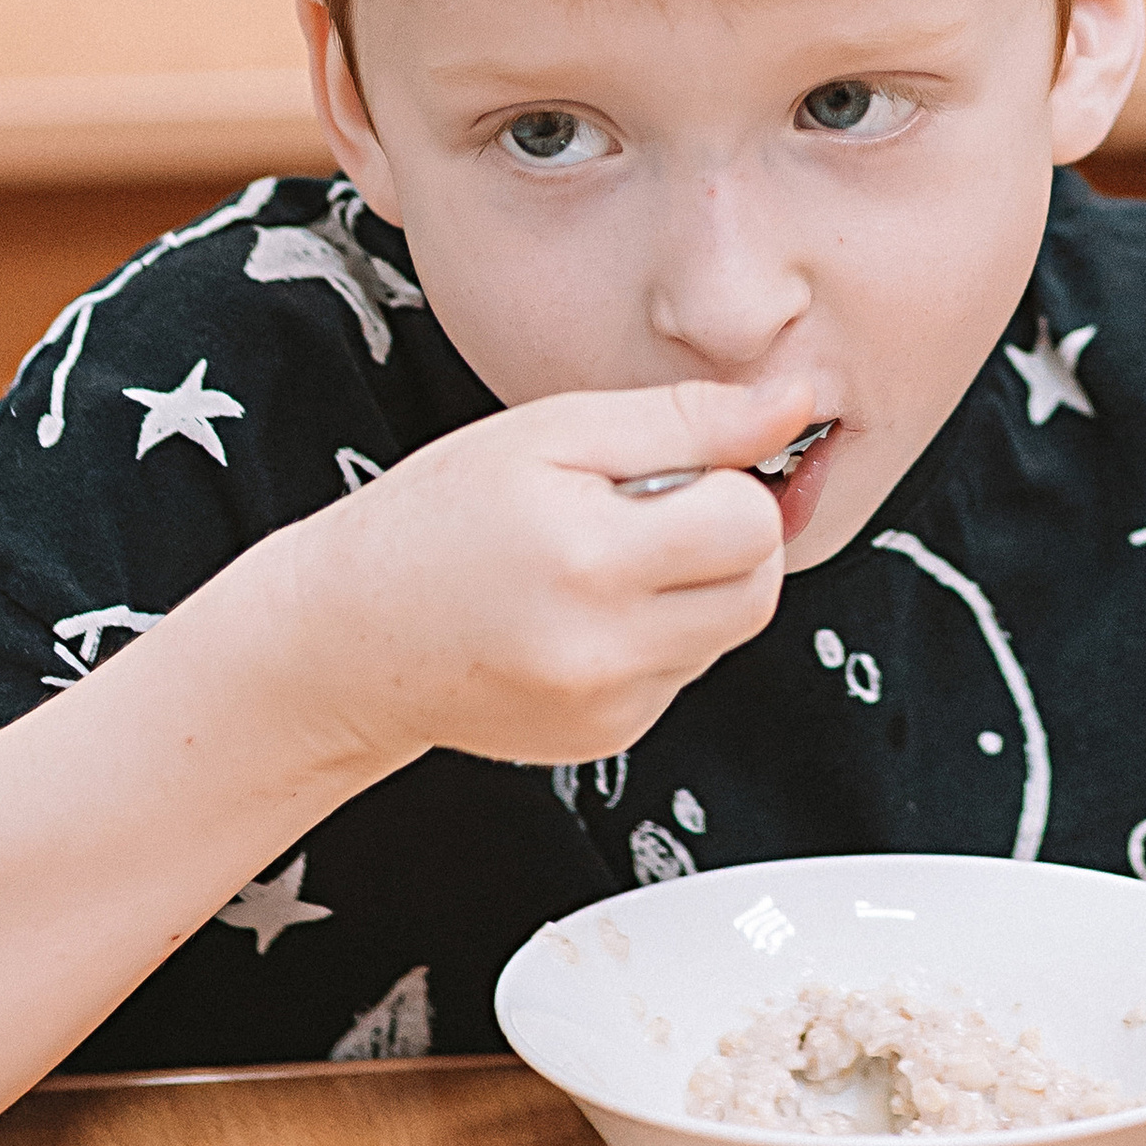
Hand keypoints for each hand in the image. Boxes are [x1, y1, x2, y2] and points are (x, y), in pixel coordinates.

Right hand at [272, 374, 807, 778]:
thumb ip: (685, 417)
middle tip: (644, 510)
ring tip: (605, 560)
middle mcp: (603, 648)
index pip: (750, 521)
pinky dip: (657, 634)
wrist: (348, 638)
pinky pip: (681, 672)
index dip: (725, 481)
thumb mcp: (549, 431)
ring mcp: (607, 706)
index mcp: (589, 556)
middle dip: (726, 538)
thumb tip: (796, 406)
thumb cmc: (439, 515)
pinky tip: (584, 612)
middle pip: (758, 587)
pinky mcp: (605, 739)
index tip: (669, 469)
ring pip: (728, 631)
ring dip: (696, 586)